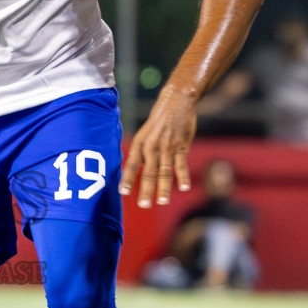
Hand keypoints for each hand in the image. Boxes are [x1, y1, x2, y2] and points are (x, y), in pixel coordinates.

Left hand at [120, 87, 196, 207]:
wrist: (176, 102)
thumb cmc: (159, 121)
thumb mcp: (145, 134)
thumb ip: (142, 153)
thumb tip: (135, 171)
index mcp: (140, 143)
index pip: (131, 164)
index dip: (127, 179)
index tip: (123, 193)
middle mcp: (152, 146)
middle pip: (148, 172)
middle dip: (146, 190)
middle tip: (144, 205)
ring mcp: (167, 147)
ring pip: (164, 171)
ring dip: (164, 188)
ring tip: (162, 202)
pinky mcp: (181, 146)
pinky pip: (181, 164)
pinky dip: (183, 176)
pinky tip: (184, 187)